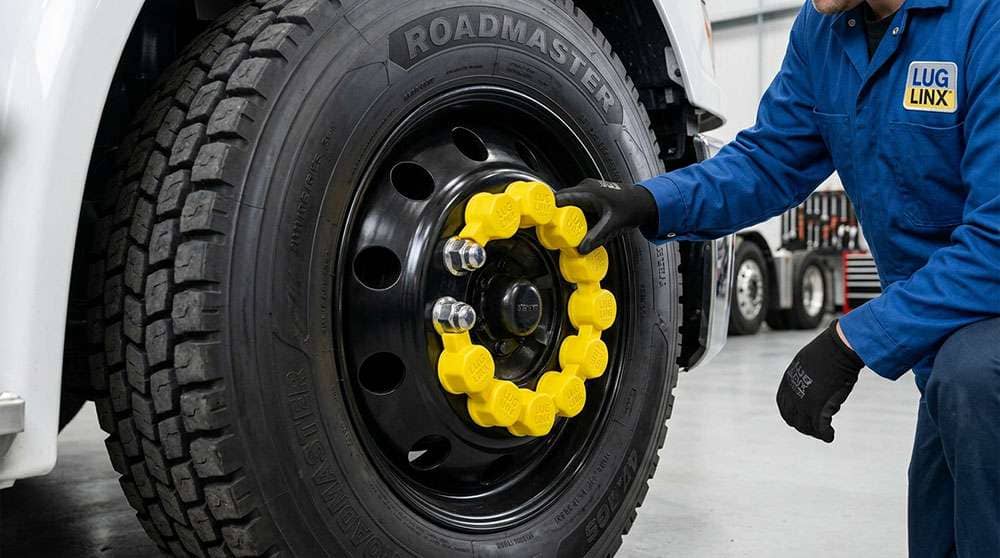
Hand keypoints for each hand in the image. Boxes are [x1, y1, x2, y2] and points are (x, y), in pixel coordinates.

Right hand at [555, 178, 657, 252]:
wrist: (644, 202)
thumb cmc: (631, 208)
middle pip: (561, 202)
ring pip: (568, 205)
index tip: (544, 222)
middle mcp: (585, 188)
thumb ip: (596, 237)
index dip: (549, 209)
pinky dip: (574, 217)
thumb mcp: (612, 225)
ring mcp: (587, 192)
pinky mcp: (590, 198)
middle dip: (555, 216)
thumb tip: (580, 250)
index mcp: (588, 192)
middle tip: (551, 232)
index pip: (560, 198)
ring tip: (563, 233)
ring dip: (565, 217)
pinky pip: (576, 207)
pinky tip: (577, 228)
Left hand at [776, 320, 864, 442]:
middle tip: (813, 429)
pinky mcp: (819, 408)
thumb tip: (815, 375)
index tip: (800, 417)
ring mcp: (804, 402)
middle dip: (800, 425)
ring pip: (804, 426)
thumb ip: (808, 372)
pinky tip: (830, 436)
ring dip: (814, 432)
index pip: (783, 403)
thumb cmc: (829, 349)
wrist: (838, 348)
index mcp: (788, 380)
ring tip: (824, 434)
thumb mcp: (810, 360)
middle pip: (790, 417)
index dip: (790, 413)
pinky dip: (825, 435)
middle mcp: (793, 393)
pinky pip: (820, 428)